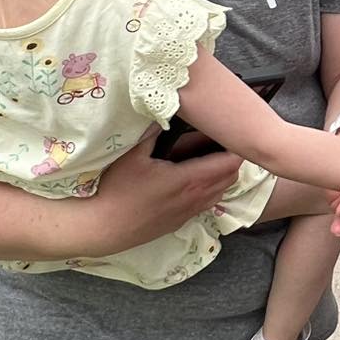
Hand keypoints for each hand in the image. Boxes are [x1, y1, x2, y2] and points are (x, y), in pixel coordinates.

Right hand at [66, 134, 242, 255]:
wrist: (103, 228)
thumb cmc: (117, 190)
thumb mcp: (133, 154)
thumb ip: (153, 131)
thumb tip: (163, 110)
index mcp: (189, 179)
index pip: (230, 163)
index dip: (235, 147)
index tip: (228, 133)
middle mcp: (196, 197)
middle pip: (231, 177)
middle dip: (231, 158)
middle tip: (219, 141)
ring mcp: (190, 212)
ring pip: (221, 192)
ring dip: (222, 175)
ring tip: (209, 159)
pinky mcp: (181, 222)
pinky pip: (207, 204)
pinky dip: (211, 190)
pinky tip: (194, 180)